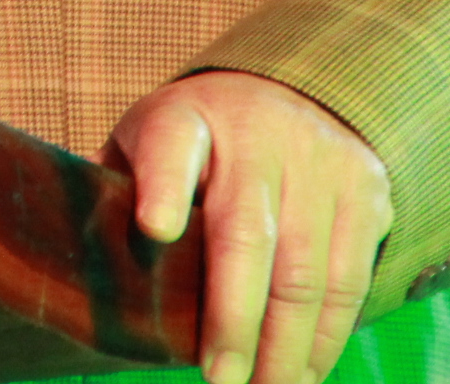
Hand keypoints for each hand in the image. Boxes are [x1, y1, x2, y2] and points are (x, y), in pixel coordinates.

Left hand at [104, 69, 391, 383]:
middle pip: (247, 233)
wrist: (286, 95)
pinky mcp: (366, 191)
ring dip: (287, 346)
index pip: (171, 147)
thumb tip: (84, 277)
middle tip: (220, 379)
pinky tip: (304, 373)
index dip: (163, 189)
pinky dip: (328, 337)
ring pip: (307, 269)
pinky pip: (351, 278)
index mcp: (185, 119)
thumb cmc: (194, 145)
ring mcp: (319, 159)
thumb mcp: (145, 147)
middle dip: (234, 317)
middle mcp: (256, 132)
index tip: (152, 230)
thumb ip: (121, 198)